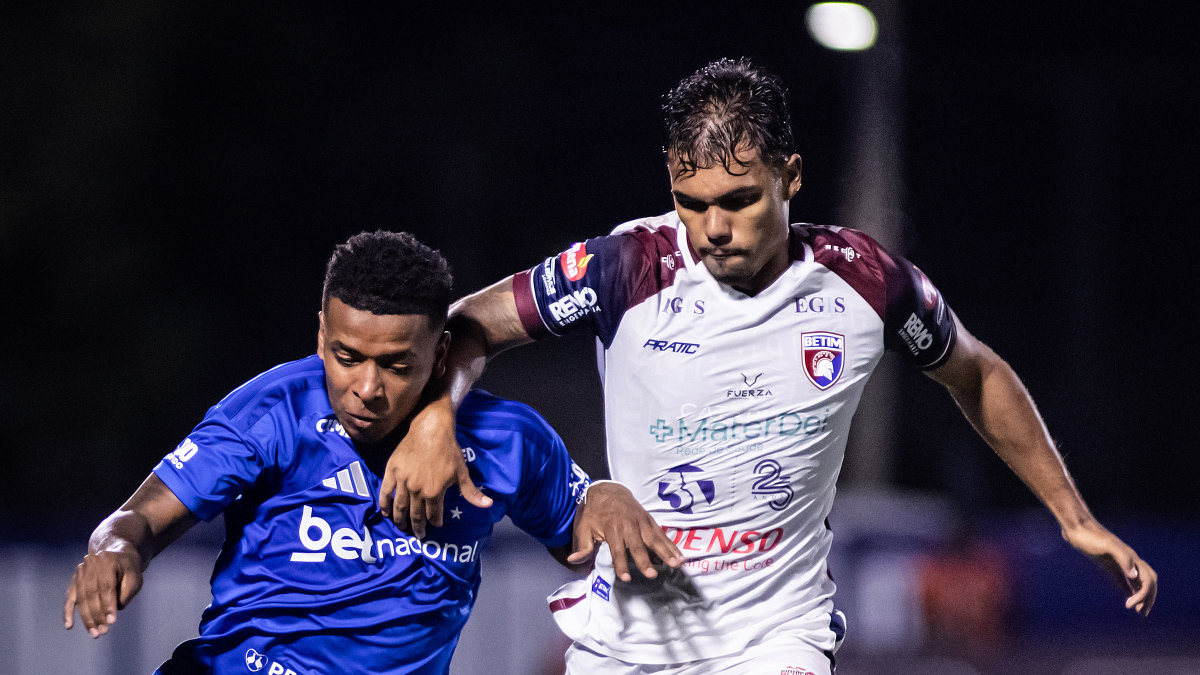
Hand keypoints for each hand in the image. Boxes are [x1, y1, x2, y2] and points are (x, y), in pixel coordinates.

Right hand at [64, 548, 143, 637]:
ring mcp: (80, 572)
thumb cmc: (128, 569)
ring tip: (94, 633)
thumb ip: (127, 592)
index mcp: (107, 560)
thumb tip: (115, 610)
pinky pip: (70, 598)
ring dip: (86, 618)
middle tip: (102, 631)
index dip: (108, 605)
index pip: (106, 587)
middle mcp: (90, 564)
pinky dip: (68, 612)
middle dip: (97, 615)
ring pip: (81, 598)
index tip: (112, 621)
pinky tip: (69, 626)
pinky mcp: (74, 580)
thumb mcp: (135, 577)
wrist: (117, 553)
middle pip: (91, 594)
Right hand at [378, 398, 491, 537]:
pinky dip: (384, 505)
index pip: (433, 515)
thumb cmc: (449, 450)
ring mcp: (402, 482)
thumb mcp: (462, 472)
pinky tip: (385, 513)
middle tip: (418, 534)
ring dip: (400, 520)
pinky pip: (385, 492)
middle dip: (418, 527)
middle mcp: (417, 491)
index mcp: (434, 493)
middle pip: (415, 515)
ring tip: (402, 527)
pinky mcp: (392, 472)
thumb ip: (471, 492)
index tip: (435, 526)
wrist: (431, 429)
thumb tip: (488, 505)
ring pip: (399, 507)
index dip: (435, 522)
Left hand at [569, 482, 683, 581]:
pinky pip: (662, 534)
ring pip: (655, 539)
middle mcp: (629, 526)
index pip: (617, 549)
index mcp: (612, 529)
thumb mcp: (584, 527)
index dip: (620, 564)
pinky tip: (680, 556)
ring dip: (666, 552)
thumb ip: (582, 546)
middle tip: (651, 574)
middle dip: (644, 561)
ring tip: (676, 564)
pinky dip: (672, 545)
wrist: (608, 490)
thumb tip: (573, 561)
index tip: (625, 577)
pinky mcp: (649, 521)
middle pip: (638, 546)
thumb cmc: (595, 512)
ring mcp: (641, 523)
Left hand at [1063, 520, 1157, 616]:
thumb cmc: (1090, 536)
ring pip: (1138, 581)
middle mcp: (1129, 560)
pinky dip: (1129, 588)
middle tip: (1142, 613)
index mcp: (1131, 558)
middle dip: (1148, 598)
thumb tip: (1134, 576)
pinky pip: (1123, 578)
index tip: (1129, 606)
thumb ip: (1123, 558)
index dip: (1142, 595)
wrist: (1076, 527)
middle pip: (1148, 582)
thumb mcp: (1106, 546)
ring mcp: (1119, 562)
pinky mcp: (1108, 563)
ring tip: (1138, 610)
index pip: (1147, 581)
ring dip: (1141, 595)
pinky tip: (1127, 596)